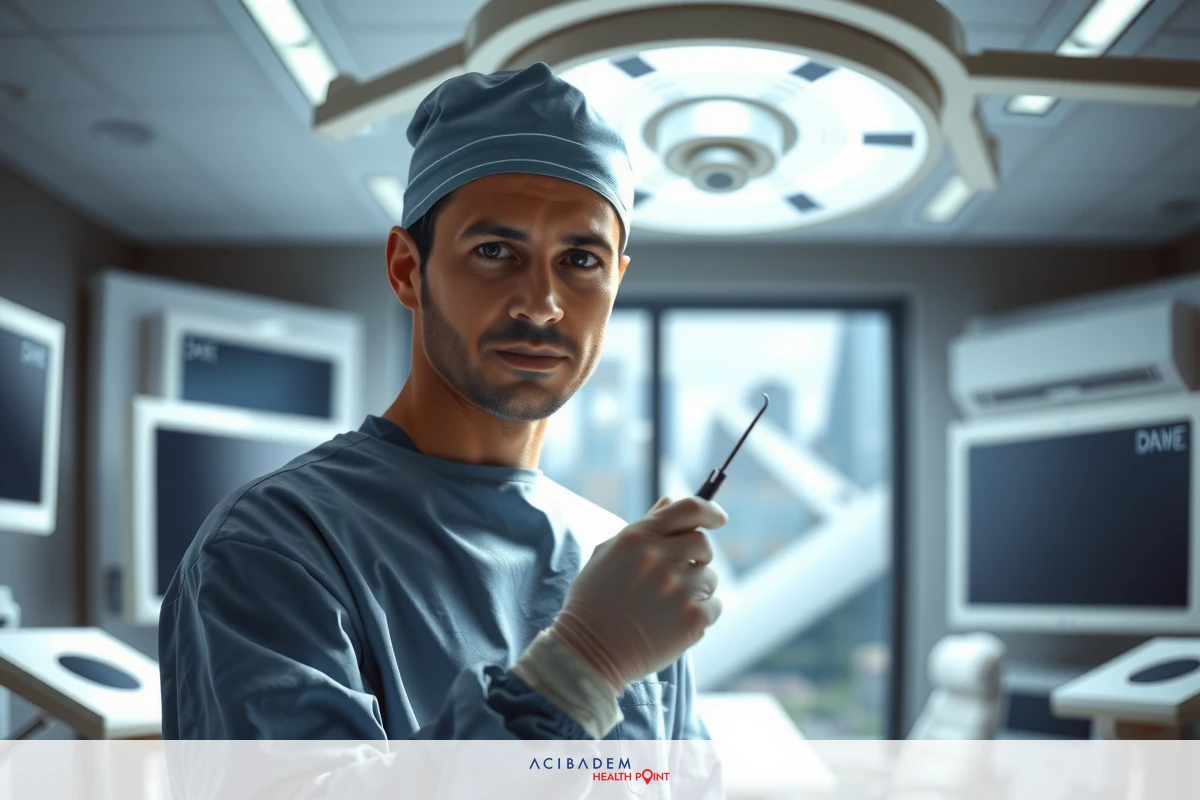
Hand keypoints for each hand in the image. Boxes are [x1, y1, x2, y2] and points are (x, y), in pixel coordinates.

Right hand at [548, 496, 726, 691]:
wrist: (589, 652)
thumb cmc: (594, 602)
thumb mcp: (608, 555)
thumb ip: (643, 526)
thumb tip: (670, 502)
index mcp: (638, 538)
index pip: (688, 509)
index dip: (709, 510)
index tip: (718, 518)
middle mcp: (660, 559)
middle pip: (704, 543)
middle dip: (698, 555)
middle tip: (680, 572)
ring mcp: (679, 589)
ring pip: (710, 577)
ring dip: (696, 588)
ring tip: (666, 605)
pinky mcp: (693, 618)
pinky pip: (714, 606)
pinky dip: (700, 614)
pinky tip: (673, 622)